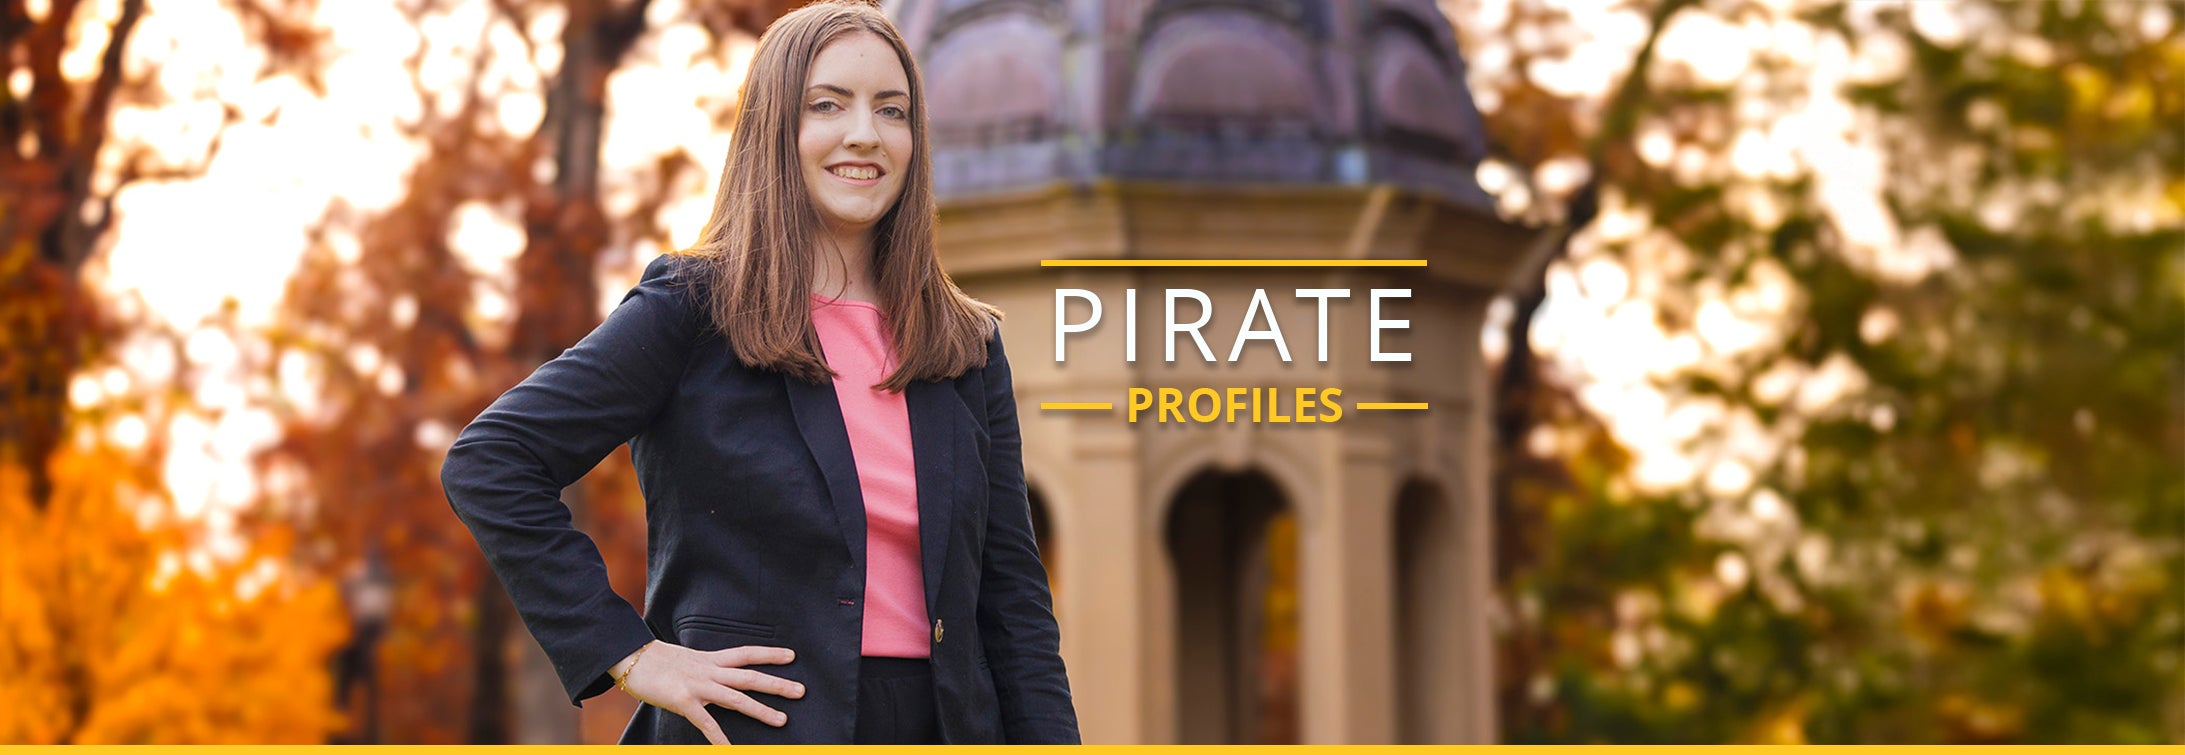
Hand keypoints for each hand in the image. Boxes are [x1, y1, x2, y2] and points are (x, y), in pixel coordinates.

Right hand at [612, 641, 804, 743]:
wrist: (630, 658)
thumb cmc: (656, 661)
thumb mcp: (687, 659)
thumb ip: (705, 668)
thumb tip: (719, 675)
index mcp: (710, 659)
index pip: (746, 654)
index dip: (769, 654)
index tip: (792, 657)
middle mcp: (709, 671)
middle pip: (750, 677)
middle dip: (777, 684)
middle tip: (801, 691)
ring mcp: (698, 686)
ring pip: (737, 699)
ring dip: (761, 710)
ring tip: (782, 720)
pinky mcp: (684, 702)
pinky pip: (706, 723)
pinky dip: (719, 739)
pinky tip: (731, 751)